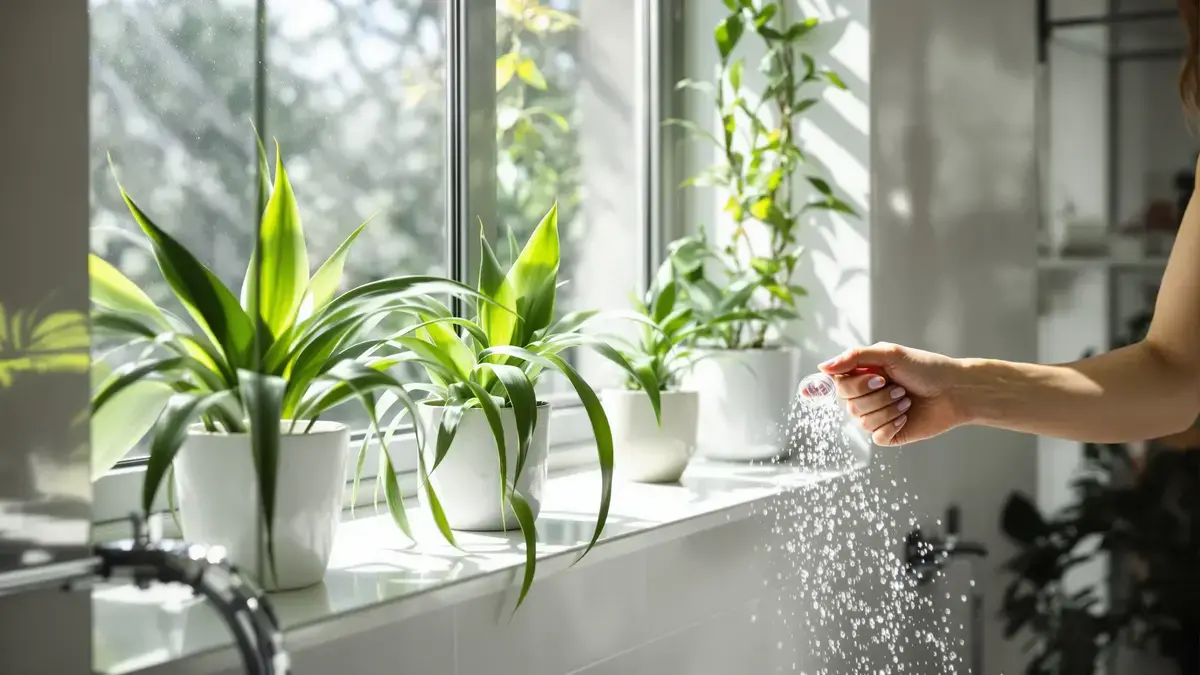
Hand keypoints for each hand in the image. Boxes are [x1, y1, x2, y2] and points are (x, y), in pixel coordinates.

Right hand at [817, 342, 969, 445]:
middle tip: (898, 387)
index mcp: (861, 375)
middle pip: (848, 404)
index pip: (837, 384)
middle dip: (877, 396)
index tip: (877, 377)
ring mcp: (875, 416)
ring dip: (888, 409)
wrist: (955, 390)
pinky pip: (876, 436)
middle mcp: (864, 397)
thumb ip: (854, 356)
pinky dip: (892, 425)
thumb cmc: (926, 368)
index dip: (855, 384)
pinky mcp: (887, 434)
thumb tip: (822, 367)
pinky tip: (906, 416)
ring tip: (906, 399)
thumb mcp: (890, 353)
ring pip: (862, 421)